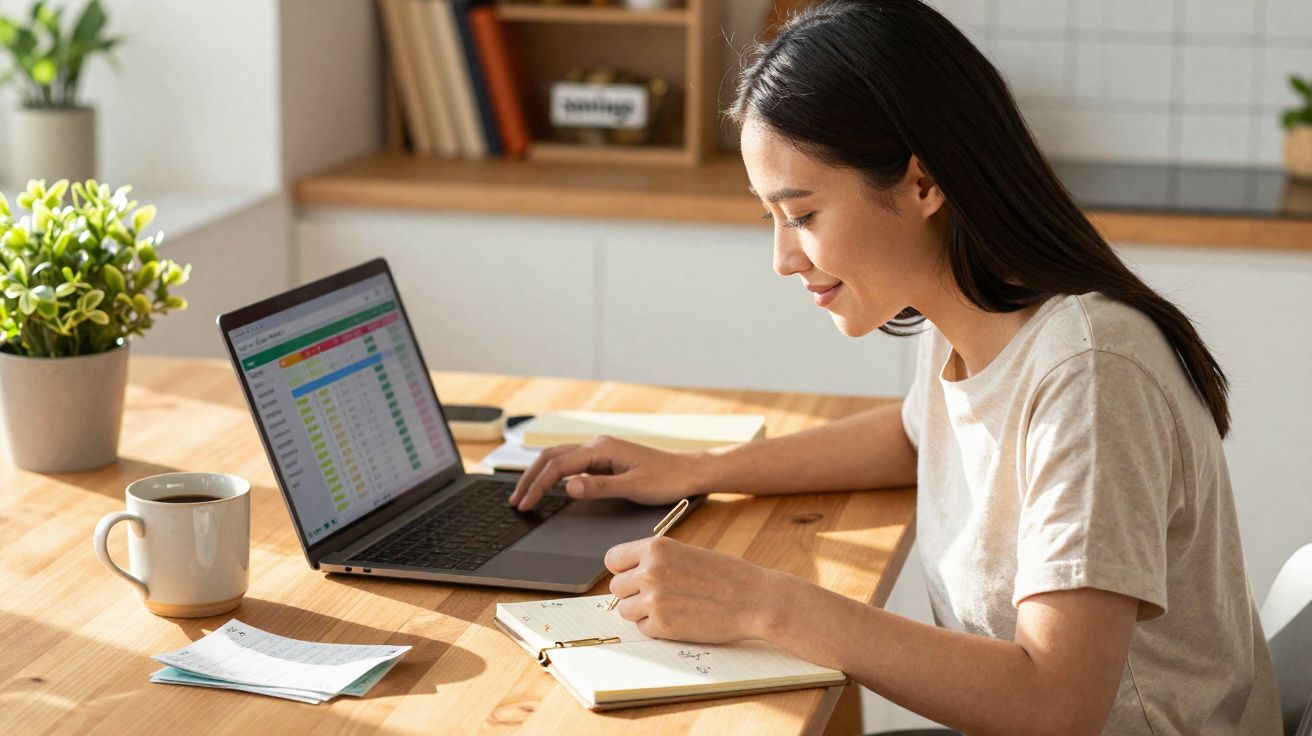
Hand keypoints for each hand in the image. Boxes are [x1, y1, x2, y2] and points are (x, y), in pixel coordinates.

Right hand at [508, 435, 708, 510]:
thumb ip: (599, 487)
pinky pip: (571, 462)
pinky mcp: (605, 458)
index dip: (538, 486)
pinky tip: (549, 486)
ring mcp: (600, 450)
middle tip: (514, 501)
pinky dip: (553, 473)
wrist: (689, 471)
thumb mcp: (633, 487)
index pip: (559, 466)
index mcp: (602, 448)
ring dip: (539, 474)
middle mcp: (597, 445)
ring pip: (559, 457)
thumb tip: (568, 487)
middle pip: (551, 457)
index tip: (524, 504)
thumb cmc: (667, 479)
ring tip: (524, 493)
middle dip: (529, 478)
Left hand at [605, 536, 780, 643]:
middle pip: (616, 587)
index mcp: (655, 548)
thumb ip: (656, 561)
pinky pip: (642, 628)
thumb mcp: (686, 552)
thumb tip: (626, 575)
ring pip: (625, 610)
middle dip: (633, 592)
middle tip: (660, 594)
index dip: (623, 569)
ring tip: (671, 606)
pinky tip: (679, 618)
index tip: (633, 575)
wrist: (753, 599)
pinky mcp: (662, 626)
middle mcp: (649, 572)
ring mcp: (653, 600)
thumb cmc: (726, 575)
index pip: (613, 559)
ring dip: (642, 611)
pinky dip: (656, 627)